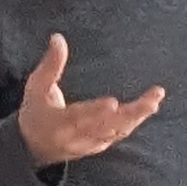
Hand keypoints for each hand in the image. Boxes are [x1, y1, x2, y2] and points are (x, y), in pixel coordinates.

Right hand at [15, 32, 164, 168]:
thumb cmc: (35, 113)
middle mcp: (76, 136)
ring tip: (154, 101)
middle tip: (152, 100)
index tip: (113, 103)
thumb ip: (50, 64)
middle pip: (106, 127)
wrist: (32, 148)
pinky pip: (118, 136)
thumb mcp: (36, 88)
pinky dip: (133, 123)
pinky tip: (147, 109)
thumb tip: (58, 37)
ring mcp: (89, 143)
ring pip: (116, 132)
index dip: (96, 112)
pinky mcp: (98, 146)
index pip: (79, 117)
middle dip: (131, 114)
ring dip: (137, 118)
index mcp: (58, 122)